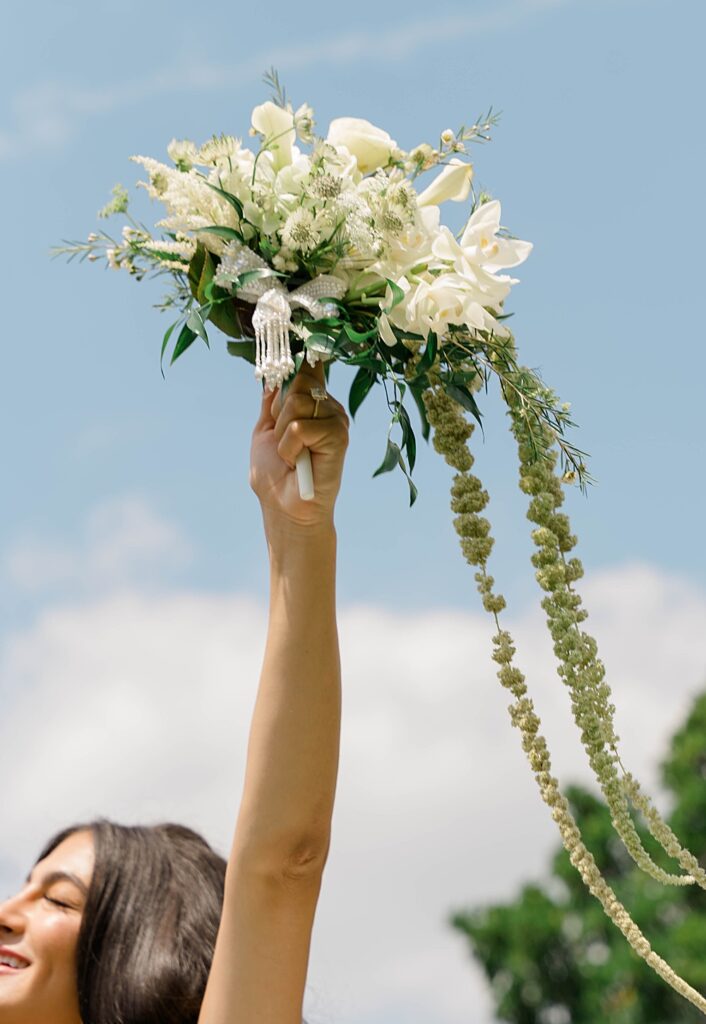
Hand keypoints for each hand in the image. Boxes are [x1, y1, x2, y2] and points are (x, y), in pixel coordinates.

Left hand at [249, 362, 348, 532]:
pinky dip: (290, 447)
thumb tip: (273, 374)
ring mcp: (336, 420)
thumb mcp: (265, 430)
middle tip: (282, 439)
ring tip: (290, 455)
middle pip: (298, 379)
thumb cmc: (275, 474)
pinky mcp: (339, 437)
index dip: (297, 358)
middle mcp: (327, 406)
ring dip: (282, 434)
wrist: (286, 508)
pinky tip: (298, 463)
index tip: (287, 350)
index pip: (306, 367)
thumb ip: (272, 403)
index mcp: (311, 402)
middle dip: (279, 411)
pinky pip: (301, 427)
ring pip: (297, 402)